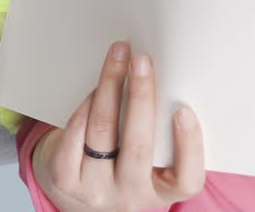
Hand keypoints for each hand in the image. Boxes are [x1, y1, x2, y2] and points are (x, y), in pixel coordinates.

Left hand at [32, 42, 205, 211]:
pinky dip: (86, 106)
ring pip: (102, 133)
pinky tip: (97, 88)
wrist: (83, 188)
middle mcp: (130, 197)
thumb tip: (162, 78)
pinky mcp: (65, 180)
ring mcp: (95, 191)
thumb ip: (165, 134)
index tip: (184, 111)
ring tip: (118, 58)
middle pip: (138, 147)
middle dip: (141, 97)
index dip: (189, 146)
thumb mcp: (155, 160)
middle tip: (142, 63)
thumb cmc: (128, 163)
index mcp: (163, 192)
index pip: (187, 179)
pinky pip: (75, 135)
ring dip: (110, 87)